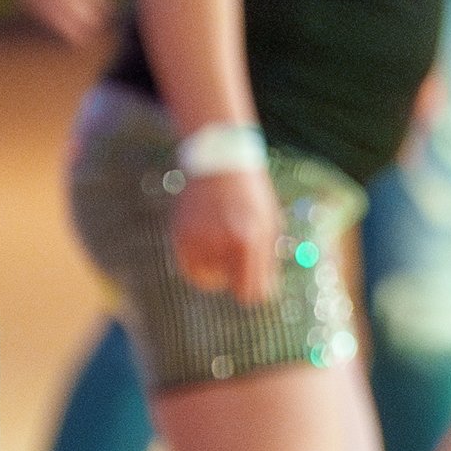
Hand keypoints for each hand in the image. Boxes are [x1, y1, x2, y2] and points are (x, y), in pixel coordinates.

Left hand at [10, 0, 114, 50]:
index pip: (33, 2)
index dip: (50, 17)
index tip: (64, 27)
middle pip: (49, 8)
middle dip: (65, 25)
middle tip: (81, 39)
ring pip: (66, 4)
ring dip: (82, 18)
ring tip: (96, 27)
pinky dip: (94, 4)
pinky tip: (106, 9)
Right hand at [171, 164, 278, 305]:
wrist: (219, 159)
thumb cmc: (251, 193)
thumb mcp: (269, 223)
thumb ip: (267, 259)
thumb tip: (262, 292)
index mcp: (251, 240)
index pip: (253, 291)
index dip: (256, 292)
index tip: (256, 286)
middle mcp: (223, 242)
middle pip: (229, 286)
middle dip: (236, 279)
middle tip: (239, 263)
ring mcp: (199, 237)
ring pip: (206, 278)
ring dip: (215, 268)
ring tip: (222, 246)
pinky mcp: (180, 234)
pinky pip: (187, 266)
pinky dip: (196, 261)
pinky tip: (206, 245)